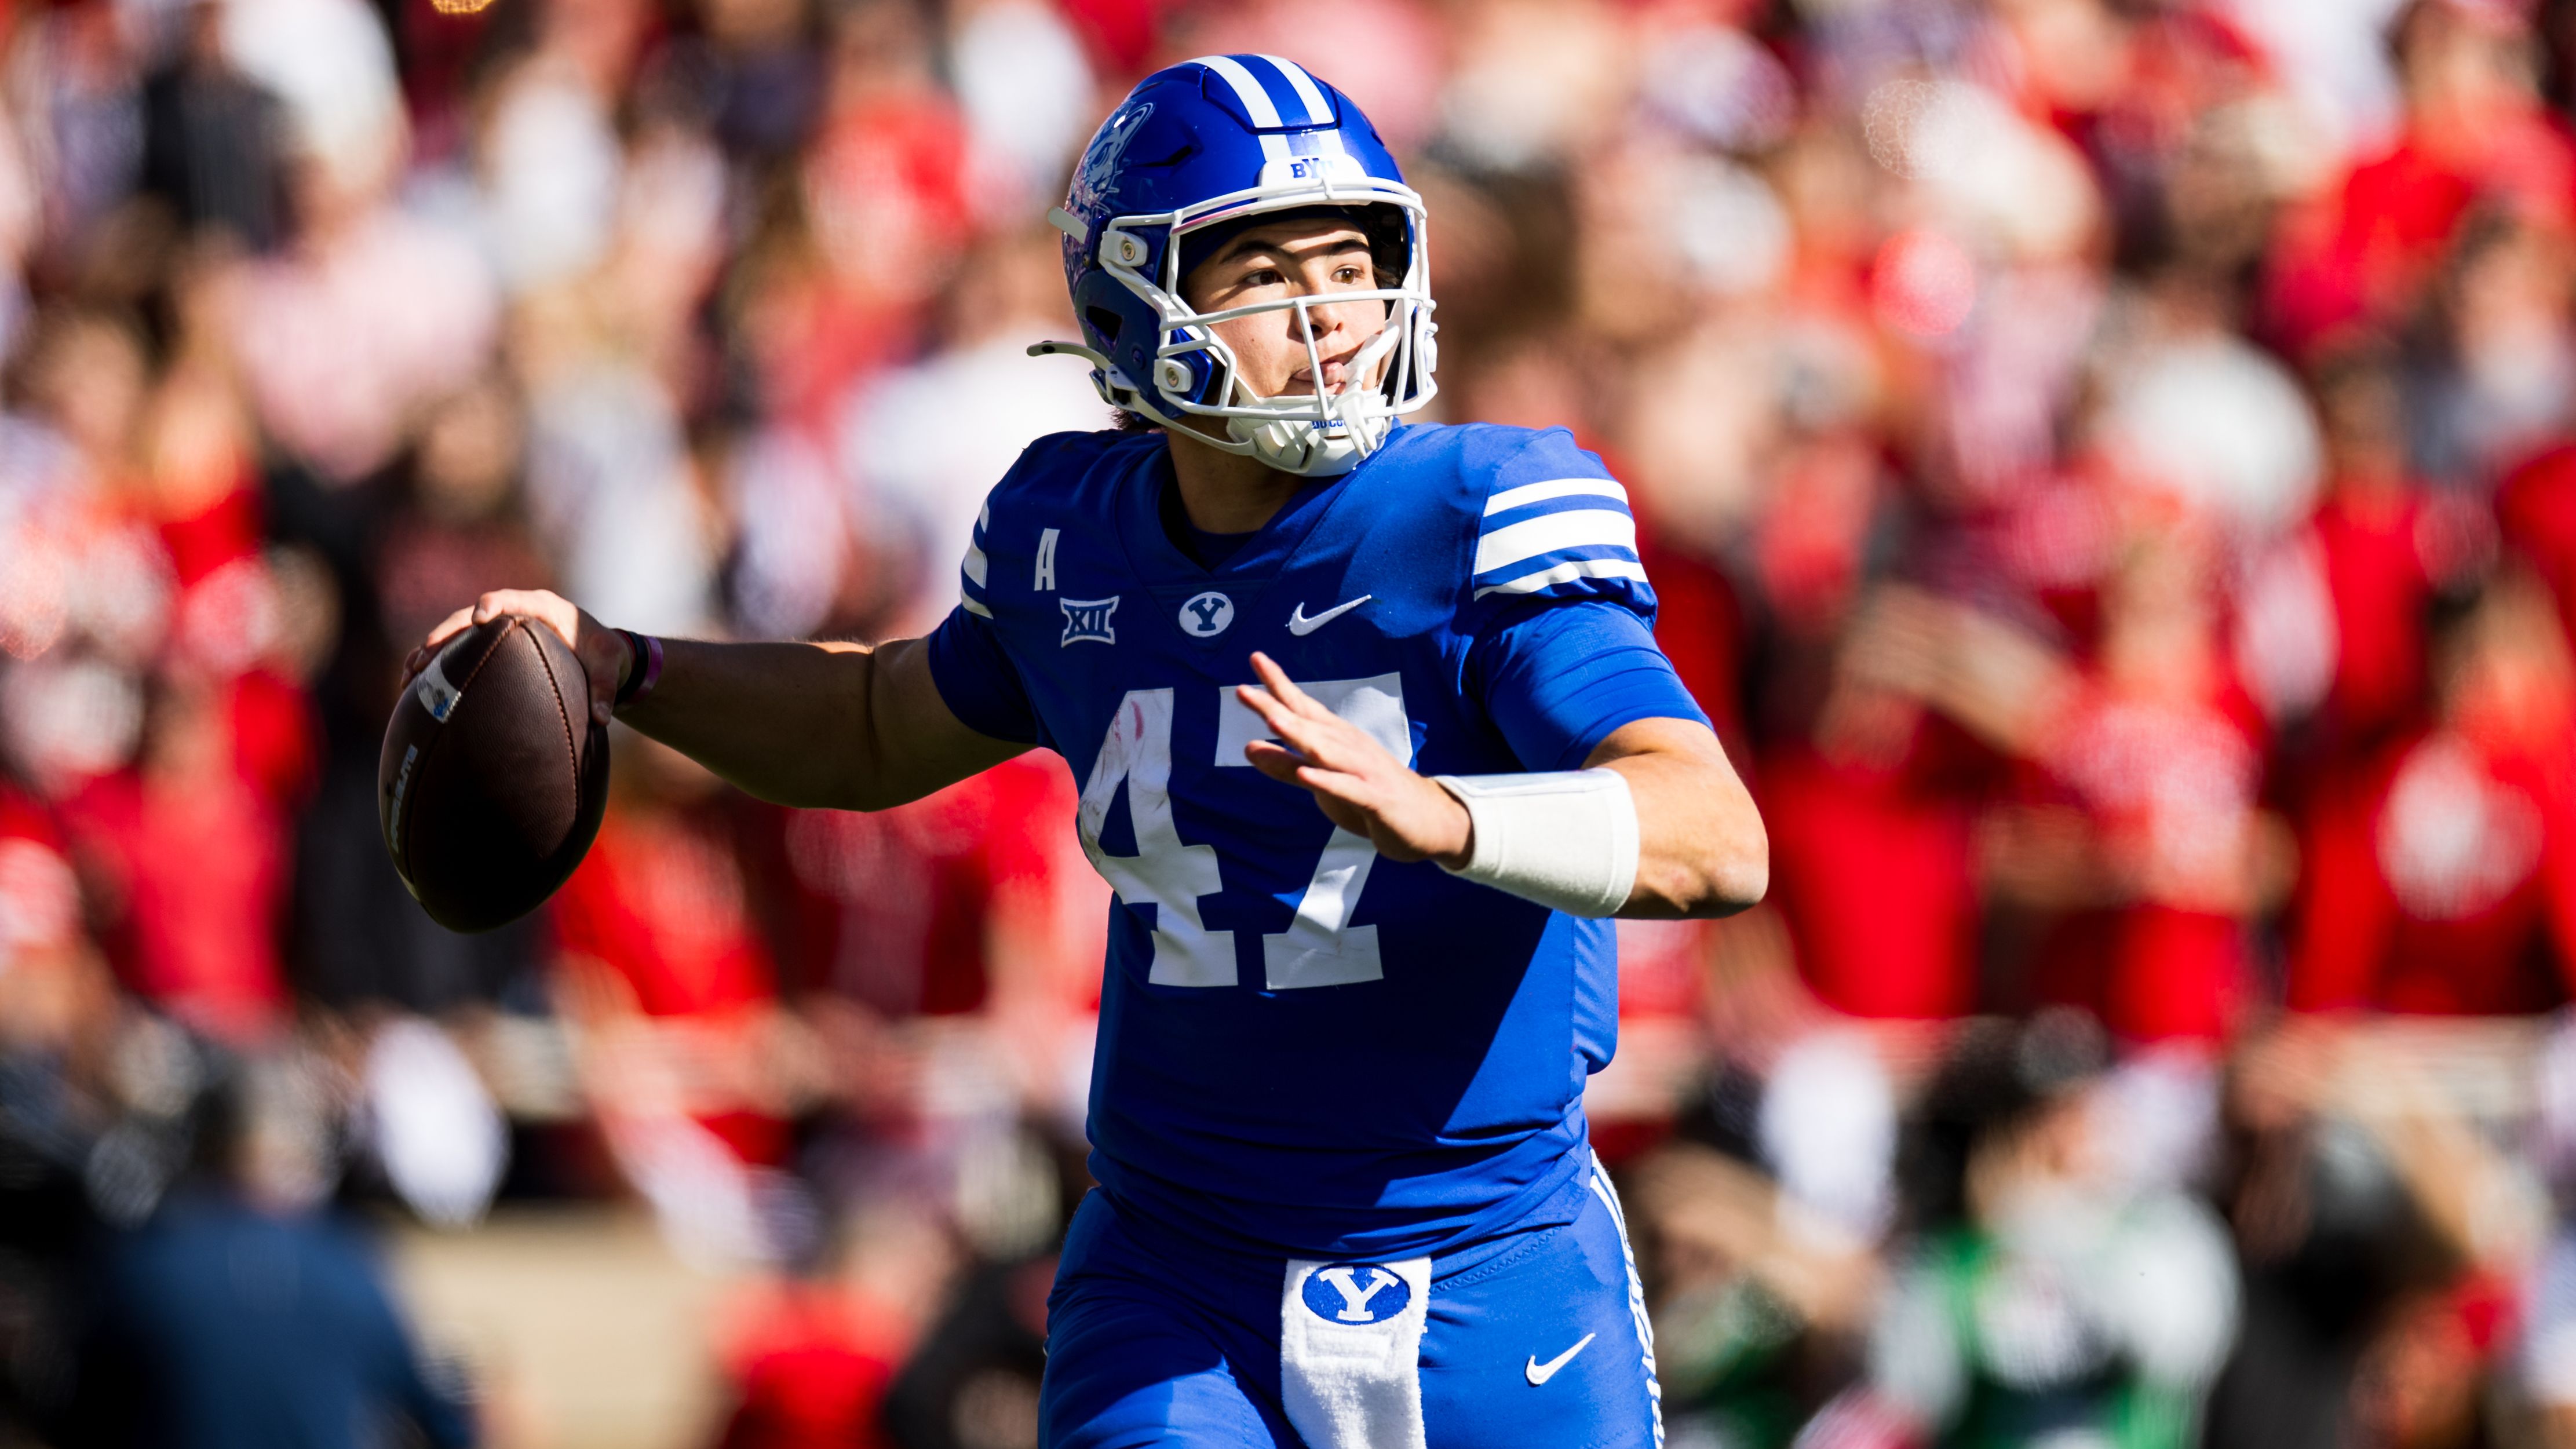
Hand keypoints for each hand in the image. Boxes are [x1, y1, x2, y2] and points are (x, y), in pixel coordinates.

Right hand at [405, 589, 629, 724]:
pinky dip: (436, 666)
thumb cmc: (603, 652)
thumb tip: (603, 717)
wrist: (597, 649)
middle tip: (424, 657)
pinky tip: (413, 687)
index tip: (479, 619)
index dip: (492, 604)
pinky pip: (457, 651)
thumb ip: (607, 688)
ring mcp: (496, 629)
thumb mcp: (611, 665)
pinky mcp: (487, 646)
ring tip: (408, 676)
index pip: (510, 599)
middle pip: (469, 616)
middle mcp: (512, 613)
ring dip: (430, 652)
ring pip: (455, 634)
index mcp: (542, 606)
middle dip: (445, 634)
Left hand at [1236, 652, 1472, 866]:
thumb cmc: (1371, 796)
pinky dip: (1329, 781)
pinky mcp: (1377, 799)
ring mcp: (1366, 772)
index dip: (1278, 685)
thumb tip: (1248, 747)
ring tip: (1272, 720)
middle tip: (1243, 690)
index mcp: (1337, 739)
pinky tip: (1307, 774)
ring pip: (1328, 751)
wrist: (1430, 822)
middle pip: (1308, 725)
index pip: (1303, 707)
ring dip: (1300, 735)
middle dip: (1276, 707)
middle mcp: (1350, 748)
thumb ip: (1288, 767)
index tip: (1255, 659)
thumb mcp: (1324, 781)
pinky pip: (1350, 789)